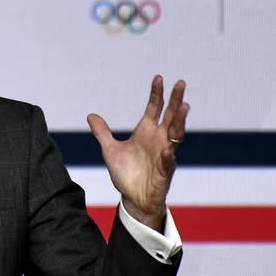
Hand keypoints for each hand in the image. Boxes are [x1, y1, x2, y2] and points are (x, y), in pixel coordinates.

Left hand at [86, 75, 187, 231]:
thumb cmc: (126, 174)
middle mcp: (158, 140)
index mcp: (146, 132)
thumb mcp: (110, 150)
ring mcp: (164, 154)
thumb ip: (102, 133)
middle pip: (170, 116)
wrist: (132, 198)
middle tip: (180, 83)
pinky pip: (168, 161)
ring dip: (180, 121)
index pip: (154, 108)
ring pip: (175, 134)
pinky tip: (168, 149)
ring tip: (184, 106)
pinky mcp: (165, 171)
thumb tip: (91, 115)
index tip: (158, 78)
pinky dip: (168, 155)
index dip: (157, 94)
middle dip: (175, 100)